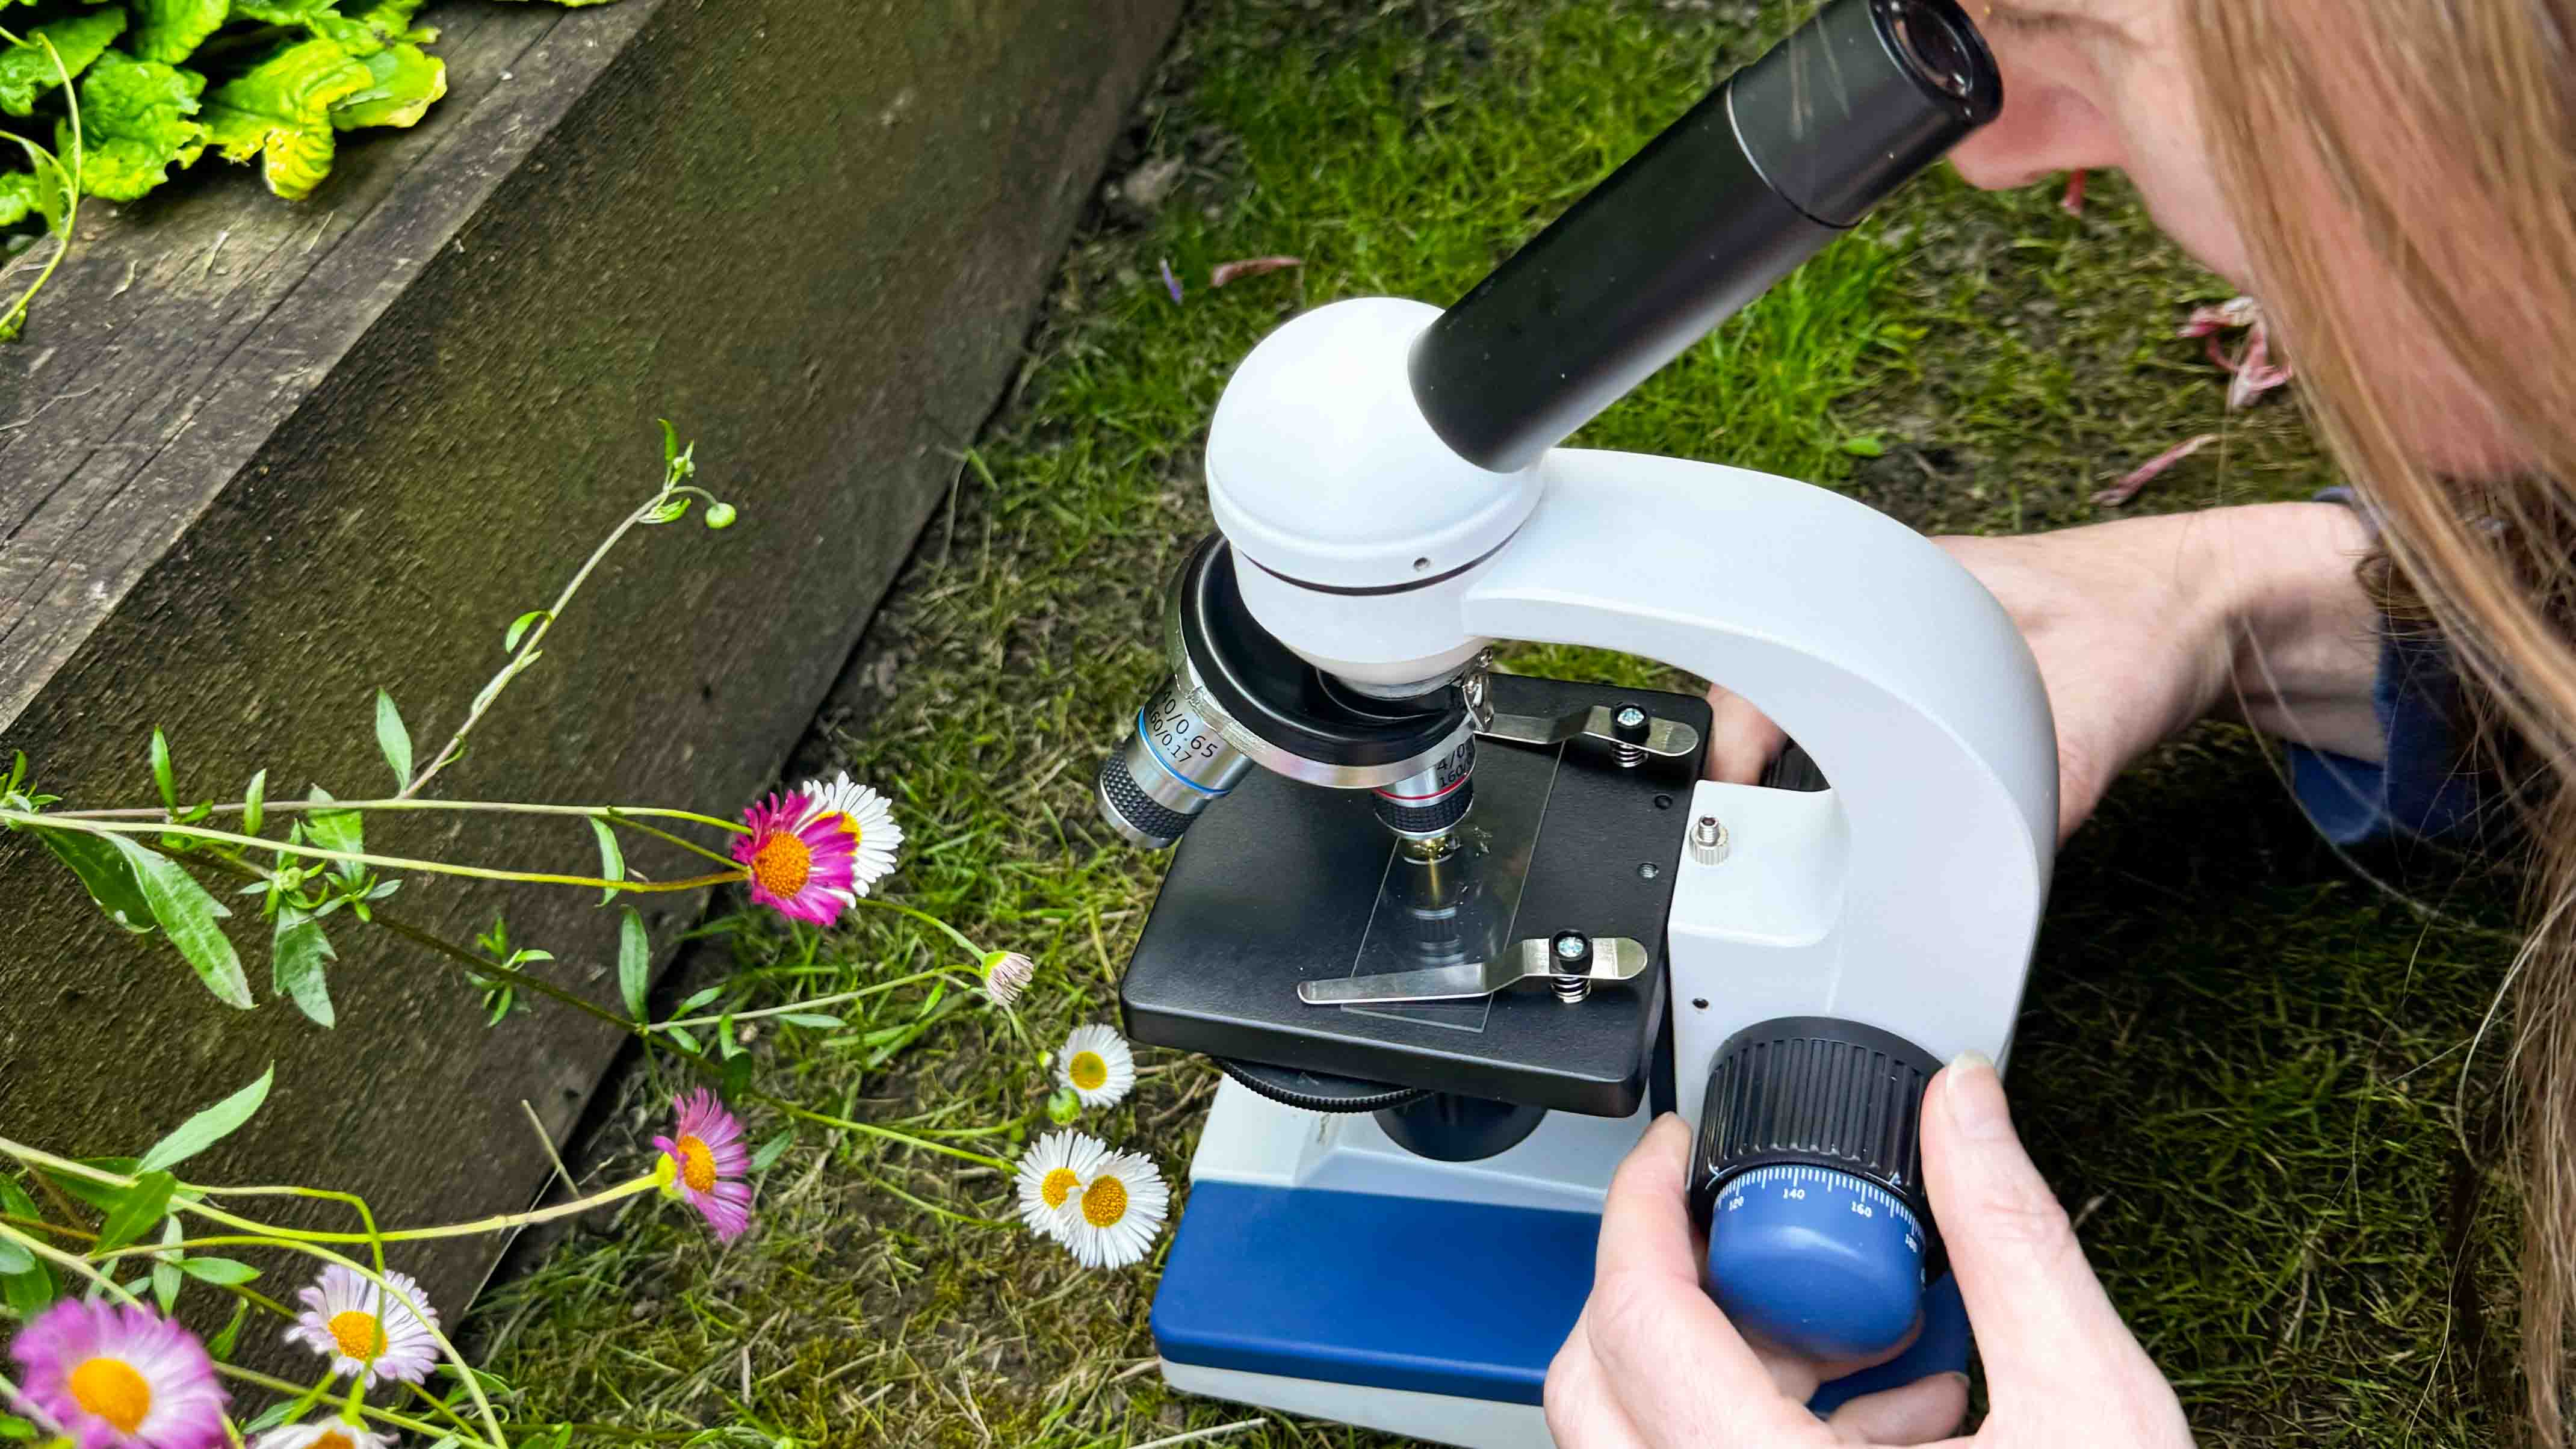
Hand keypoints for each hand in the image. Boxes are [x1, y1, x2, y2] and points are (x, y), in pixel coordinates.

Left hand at [1544, 1055, 2191, 1446]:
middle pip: (1601, 1386)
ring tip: (1856, 1347)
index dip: (1643, 1210)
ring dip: (1718, 1372)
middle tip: (1760, 1243)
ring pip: (1638, 1448)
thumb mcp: (2091, 1411)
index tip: (1672, 1157)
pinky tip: (1884, 1430)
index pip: (1639, 1322)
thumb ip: (2011, 1242)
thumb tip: (1962, 1108)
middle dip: (1673, 1292)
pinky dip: (1747, 1443)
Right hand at [1704, 503, 2381, 840]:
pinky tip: (1848, 785)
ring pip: (1815, 685)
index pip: (1777, 649)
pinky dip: (1843, 742)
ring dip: (1797, 743)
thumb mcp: (2096, 719)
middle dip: (1751, 743)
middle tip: (1742, 817)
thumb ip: (2043, 801)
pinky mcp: (1939, 658)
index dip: (1735, 728)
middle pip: (1779, 669)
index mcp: (1905, 585)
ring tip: (1781, 809)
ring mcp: (1911, 625)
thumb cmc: (2158, 625)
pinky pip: (1859, 698)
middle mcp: (1893, 597)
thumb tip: (1986, 886)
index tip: (1727, 793)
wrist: (2224, 605)